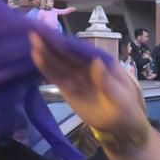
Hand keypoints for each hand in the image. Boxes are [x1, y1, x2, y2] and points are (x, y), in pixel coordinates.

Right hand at [29, 31, 146, 134]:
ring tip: (32, 41)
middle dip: (53, 44)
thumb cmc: (126, 109)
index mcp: (103, 62)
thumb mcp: (122, 97)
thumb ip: (108, 82)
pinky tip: (36, 57)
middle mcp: (88, 65)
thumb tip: (96, 63)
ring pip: (59, 63)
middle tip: (36, 33)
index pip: (83, 51)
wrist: (121, 127)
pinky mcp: (69, 89)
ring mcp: (77, 76)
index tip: (54, 35)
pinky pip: (56, 77)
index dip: (68, 43)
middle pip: (68, 54)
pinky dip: (46, 68)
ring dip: (46, 53)